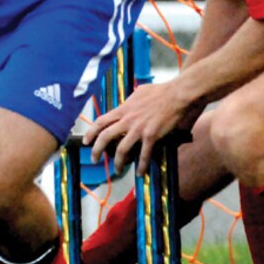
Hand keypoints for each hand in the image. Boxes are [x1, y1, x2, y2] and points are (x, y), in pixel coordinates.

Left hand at [83, 80, 198, 170]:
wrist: (177, 94)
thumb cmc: (161, 91)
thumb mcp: (139, 92)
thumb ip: (130, 101)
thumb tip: (127, 104)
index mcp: (124, 109)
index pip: (101, 121)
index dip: (91, 132)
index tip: (86, 141)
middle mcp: (128, 119)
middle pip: (105, 137)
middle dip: (97, 150)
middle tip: (94, 159)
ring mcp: (139, 128)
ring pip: (121, 149)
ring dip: (118, 163)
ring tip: (117, 170)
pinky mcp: (152, 136)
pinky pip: (144, 155)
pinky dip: (141, 166)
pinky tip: (140, 172)